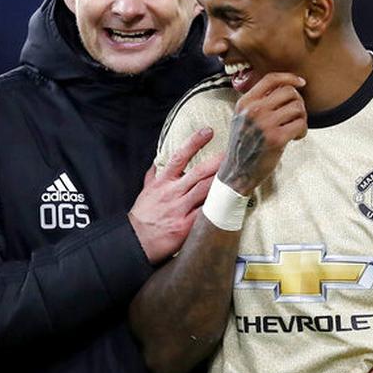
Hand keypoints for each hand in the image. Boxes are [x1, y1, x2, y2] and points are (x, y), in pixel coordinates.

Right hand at [129, 128, 222, 262]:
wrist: (135, 241)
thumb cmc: (143, 216)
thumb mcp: (145, 192)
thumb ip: (153, 176)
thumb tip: (157, 163)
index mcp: (163, 182)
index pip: (179, 157)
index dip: (194, 142)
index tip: (208, 131)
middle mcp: (172, 192)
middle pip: (199, 172)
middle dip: (217, 161)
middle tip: (233, 152)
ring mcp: (179, 209)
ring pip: (205, 191)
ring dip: (222, 181)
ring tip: (238, 173)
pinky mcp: (185, 226)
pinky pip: (205, 214)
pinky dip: (217, 207)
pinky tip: (230, 201)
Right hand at [218, 72, 306, 193]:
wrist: (237, 171)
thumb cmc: (244, 144)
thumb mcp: (243, 117)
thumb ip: (258, 101)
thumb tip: (285, 86)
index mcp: (245, 102)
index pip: (271, 79)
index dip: (290, 77)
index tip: (301, 83)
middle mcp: (254, 110)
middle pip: (289, 92)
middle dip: (298, 102)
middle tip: (296, 115)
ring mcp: (265, 124)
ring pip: (297, 107)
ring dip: (302, 117)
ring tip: (295, 128)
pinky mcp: (276, 138)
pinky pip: (301, 124)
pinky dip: (302, 130)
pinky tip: (295, 137)